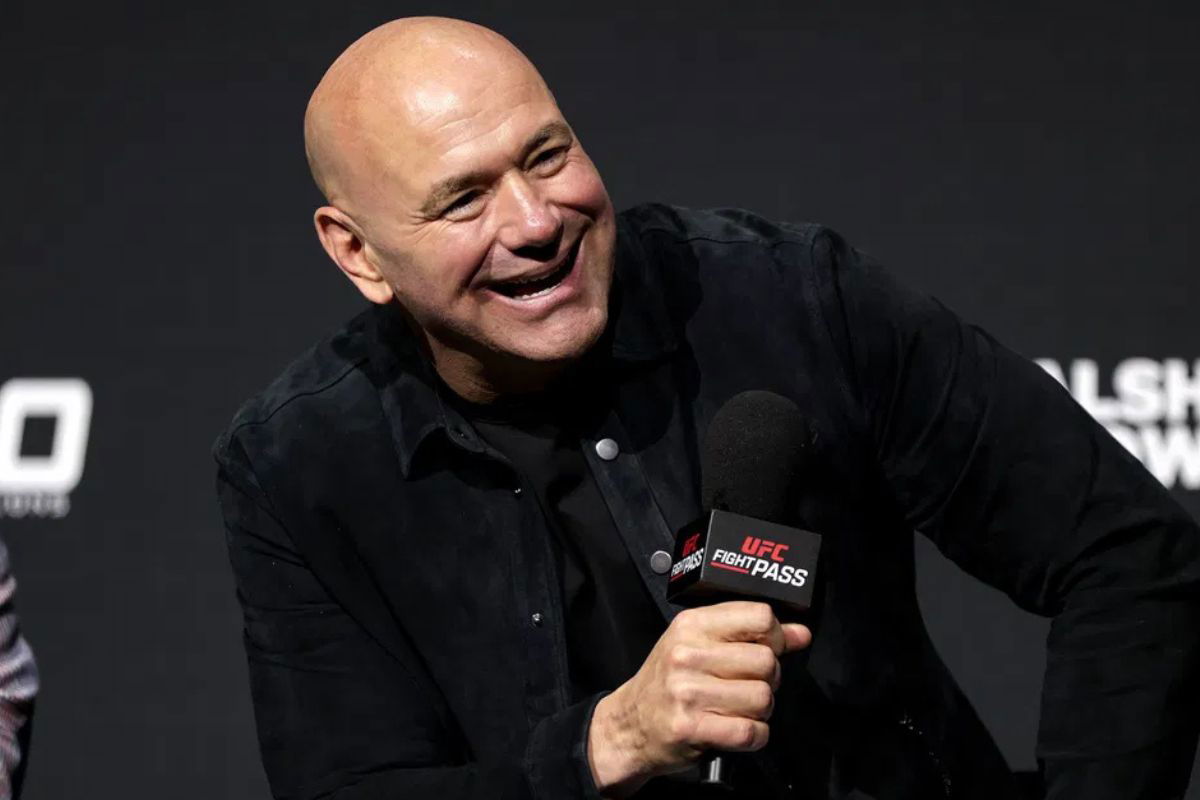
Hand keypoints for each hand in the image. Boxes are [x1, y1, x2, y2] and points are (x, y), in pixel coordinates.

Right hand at [586, 601, 810, 796]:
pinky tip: (739, 730)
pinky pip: (749, 731)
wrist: (629, 724)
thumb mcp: (699, 644)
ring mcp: (687, 691)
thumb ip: (749, 635)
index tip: (769, 648)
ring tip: (740, 708)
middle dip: (769, 679)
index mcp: (692, 625)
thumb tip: (800, 633)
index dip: (776, 635)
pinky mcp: (690, 727)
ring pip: (762, 697)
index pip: (759, 616)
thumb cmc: (667, 682)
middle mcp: (687, 654)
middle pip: (766, 660)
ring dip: (761, 710)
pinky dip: (754, 736)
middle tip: (750, 685)